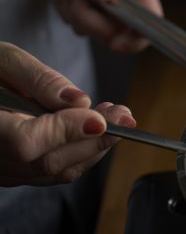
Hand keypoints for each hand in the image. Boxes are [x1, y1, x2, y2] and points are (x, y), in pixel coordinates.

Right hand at [0, 42, 135, 185]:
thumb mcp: (2, 59)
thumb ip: (38, 78)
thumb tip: (80, 101)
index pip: (26, 142)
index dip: (67, 132)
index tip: (101, 117)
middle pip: (48, 163)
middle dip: (95, 139)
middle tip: (124, 115)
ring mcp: (0, 171)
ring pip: (55, 172)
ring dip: (94, 147)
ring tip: (116, 118)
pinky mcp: (12, 173)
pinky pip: (52, 173)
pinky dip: (81, 153)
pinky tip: (96, 128)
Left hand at [45, 0, 161, 52]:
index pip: (147, 31)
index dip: (133, 42)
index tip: (113, 41)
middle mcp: (130, 13)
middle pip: (112, 36)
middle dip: (84, 18)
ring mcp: (111, 17)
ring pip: (88, 30)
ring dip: (68, 10)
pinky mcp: (94, 16)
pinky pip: (74, 22)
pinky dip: (62, 6)